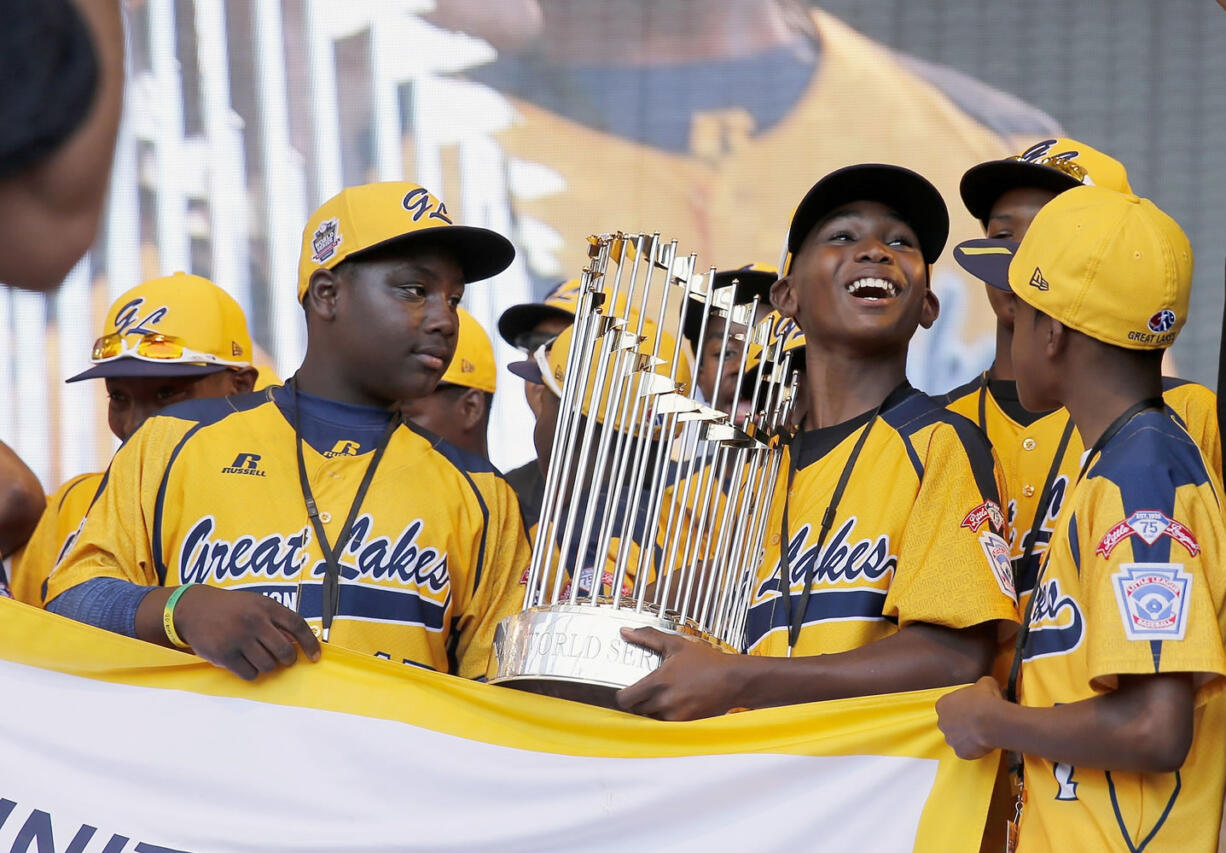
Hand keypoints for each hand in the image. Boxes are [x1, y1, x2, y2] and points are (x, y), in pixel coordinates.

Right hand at [173, 586, 320, 680]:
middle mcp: (254, 621)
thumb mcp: (256, 603)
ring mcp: (239, 638)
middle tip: (283, 659)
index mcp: (267, 606)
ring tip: (258, 658)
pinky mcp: (224, 654)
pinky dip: (251, 673)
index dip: (310, 643)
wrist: (194, 608)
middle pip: (285, 651)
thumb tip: (300, 643)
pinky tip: (245, 664)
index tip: (316, 656)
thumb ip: (276, 619)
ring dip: (267, 666)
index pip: (298, 625)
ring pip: (268, 666)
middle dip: (288, 659)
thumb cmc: (232, 608)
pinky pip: (249, 674)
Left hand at [615, 627, 746, 720]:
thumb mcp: (676, 644)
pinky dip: (666, 718)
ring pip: (651, 719)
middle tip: (644, 693)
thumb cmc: (706, 661)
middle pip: (636, 711)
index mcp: (658, 683)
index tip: (626, 691)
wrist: (733, 680)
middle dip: (637, 703)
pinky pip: (667, 726)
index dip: (622, 696)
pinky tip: (674, 705)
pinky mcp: (686, 725)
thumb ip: (648, 637)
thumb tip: (625, 632)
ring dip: (651, 711)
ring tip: (660, 698)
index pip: (625, 699)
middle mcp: (664, 703)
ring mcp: (675, 716)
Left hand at [935, 675, 1005, 759]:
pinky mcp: (960, 752)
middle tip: (978, 721)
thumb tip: (986, 685)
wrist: (991, 721)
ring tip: (983, 732)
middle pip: (951, 723)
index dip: (961, 707)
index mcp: (942, 705)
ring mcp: (950, 739)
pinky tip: (984, 742)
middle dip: (962, 723)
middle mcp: (942, 723)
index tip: (972, 708)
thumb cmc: (985, 700)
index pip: (948, 706)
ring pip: (958, 738)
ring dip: (967, 736)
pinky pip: (966, 751)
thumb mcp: (985, 683)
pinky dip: (974, 748)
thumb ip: (980, 685)